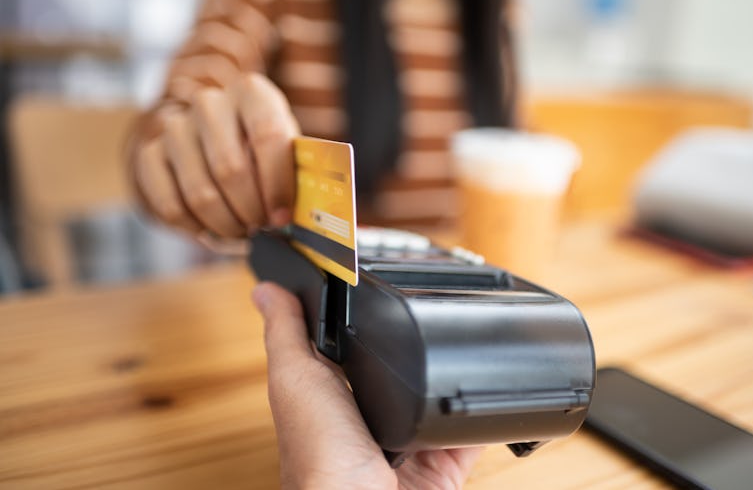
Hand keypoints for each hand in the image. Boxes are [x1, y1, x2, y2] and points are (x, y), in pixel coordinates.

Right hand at [131, 73, 299, 237]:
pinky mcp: (150, 153)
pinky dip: (195, 228)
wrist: (214, 141)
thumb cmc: (263, 153)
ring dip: (226, 225)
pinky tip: (212, 231)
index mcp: (252, 93)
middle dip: (251, 212)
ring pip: (200, 194)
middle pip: (230, 169)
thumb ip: (299, 175)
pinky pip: (170, 205)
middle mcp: (210, 102)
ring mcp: (175, 126)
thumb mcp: (287, 152)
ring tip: (242, 233)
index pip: (266, 135)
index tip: (282, 217)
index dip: (277, 184)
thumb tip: (310, 217)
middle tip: (262, 231)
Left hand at [252, 282, 483, 489]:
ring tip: (462, 350)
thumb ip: (287, 334)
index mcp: (332, 397)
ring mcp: (405, 443)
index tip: (379, 295)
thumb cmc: (317, 459)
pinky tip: (482, 397)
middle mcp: (368, 421)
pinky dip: (479, 419)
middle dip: (416, 350)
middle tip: (434, 315)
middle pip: (399, 374)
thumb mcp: (296, 379)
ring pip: (436, 400)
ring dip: (450, 381)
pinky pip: (467, 434)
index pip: (350, 351)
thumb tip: (267, 290)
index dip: (365, 327)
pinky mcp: (440, 463)